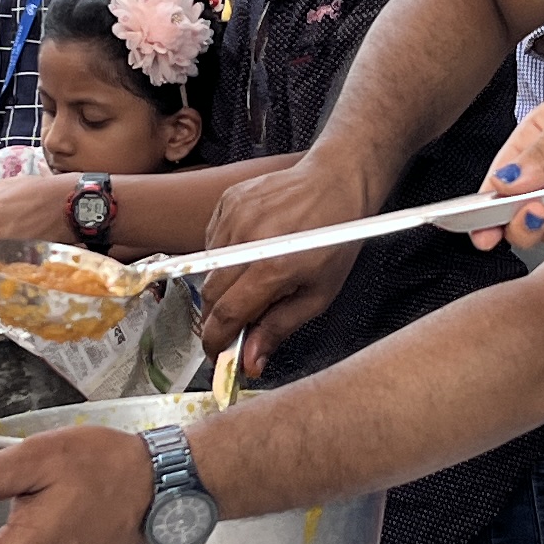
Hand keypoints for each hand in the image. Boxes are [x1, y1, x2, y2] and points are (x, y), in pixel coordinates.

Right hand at [190, 153, 370, 369]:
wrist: (335, 182)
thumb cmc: (335, 239)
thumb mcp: (319, 294)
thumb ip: (279, 328)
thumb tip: (251, 362)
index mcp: (272, 268)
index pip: (226, 315)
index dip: (216, 341)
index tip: (216, 354)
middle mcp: (247, 240)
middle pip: (210, 295)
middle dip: (216, 318)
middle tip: (233, 326)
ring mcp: (233, 217)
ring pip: (208, 269)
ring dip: (223, 284)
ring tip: (254, 277)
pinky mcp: (227, 202)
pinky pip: (212, 241)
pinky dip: (224, 255)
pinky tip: (251, 250)